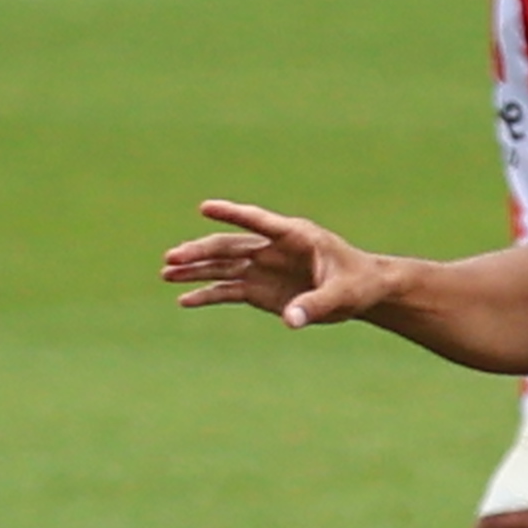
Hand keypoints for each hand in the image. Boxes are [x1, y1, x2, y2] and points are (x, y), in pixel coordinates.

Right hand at [165, 201, 400, 327]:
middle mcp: (272, 249)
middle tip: (172, 257)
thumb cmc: (357, 284)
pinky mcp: (260, 289)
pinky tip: (184, 300)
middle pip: (230, 246)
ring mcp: (263, 268)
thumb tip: (289, 320)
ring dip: (195, 269)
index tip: (205, 207)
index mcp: (294, 236)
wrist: (361, 293)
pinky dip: (207, 295)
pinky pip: (228, 290)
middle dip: (201, 251)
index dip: (233, 214)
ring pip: (223, 266)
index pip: (259, 222)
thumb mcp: (342, 295)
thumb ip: (316, 304)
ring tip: (166, 273)